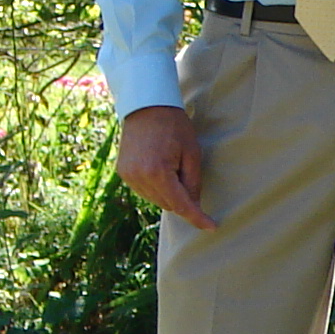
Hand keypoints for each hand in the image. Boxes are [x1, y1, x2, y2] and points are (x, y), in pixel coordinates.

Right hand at [118, 103, 214, 229]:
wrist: (146, 106)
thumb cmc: (174, 126)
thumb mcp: (192, 153)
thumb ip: (194, 182)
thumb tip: (194, 206)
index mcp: (158, 172)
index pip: (181, 205)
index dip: (197, 217)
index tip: (211, 227)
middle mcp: (139, 177)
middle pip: (169, 204)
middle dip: (183, 198)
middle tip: (187, 172)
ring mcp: (128, 176)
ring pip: (156, 200)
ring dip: (169, 193)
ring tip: (171, 164)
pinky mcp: (122, 173)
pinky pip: (144, 191)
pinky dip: (156, 187)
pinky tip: (160, 167)